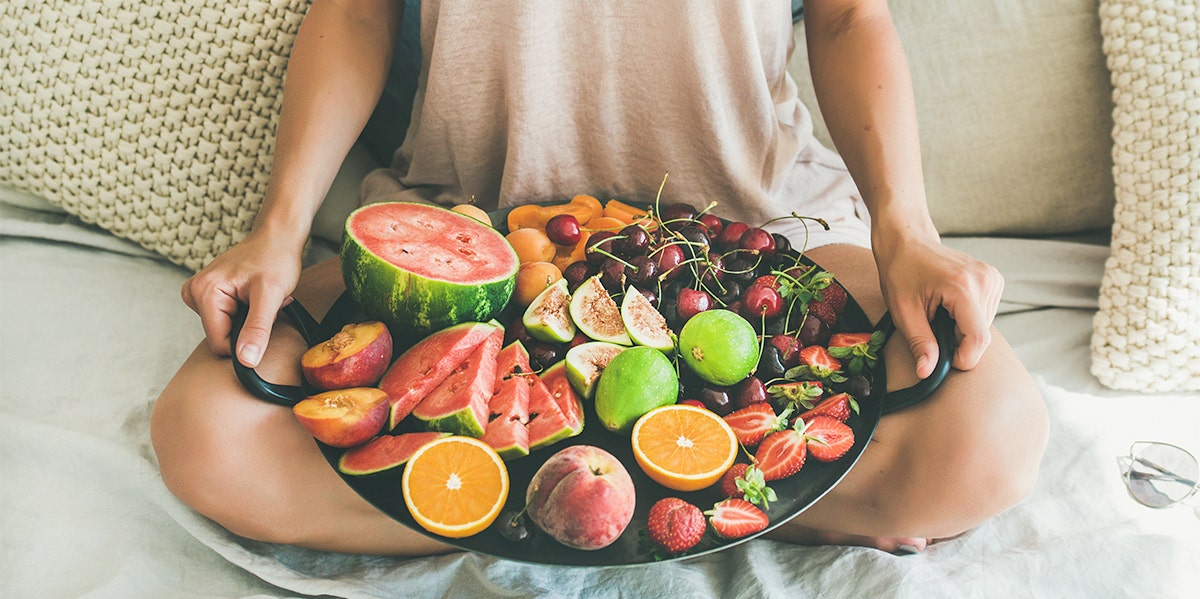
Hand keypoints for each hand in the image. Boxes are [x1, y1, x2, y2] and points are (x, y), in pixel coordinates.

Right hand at [180, 230, 303, 367]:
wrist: (277, 236)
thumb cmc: (276, 258)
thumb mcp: (270, 295)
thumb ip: (257, 329)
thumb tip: (245, 361)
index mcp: (204, 293)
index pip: (220, 344)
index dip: (246, 342)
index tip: (266, 319)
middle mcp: (194, 292)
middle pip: (221, 337)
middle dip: (248, 327)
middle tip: (265, 304)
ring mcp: (199, 293)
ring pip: (225, 329)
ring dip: (248, 319)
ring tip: (259, 298)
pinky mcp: (207, 294)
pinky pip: (225, 318)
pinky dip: (244, 312)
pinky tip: (253, 296)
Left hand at [875, 235, 1002, 377]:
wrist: (907, 240)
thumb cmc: (901, 271)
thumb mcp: (904, 311)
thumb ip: (919, 343)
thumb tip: (927, 372)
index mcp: (963, 286)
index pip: (978, 339)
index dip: (963, 358)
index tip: (944, 361)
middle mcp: (984, 280)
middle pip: (981, 335)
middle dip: (957, 342)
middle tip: (931, 327)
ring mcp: (992, 277)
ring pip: (984, 327)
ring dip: (961, 330)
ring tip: (939, 312)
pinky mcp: (994, 279)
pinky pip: (985, 314)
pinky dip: (967, 319)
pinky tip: (949, 306)